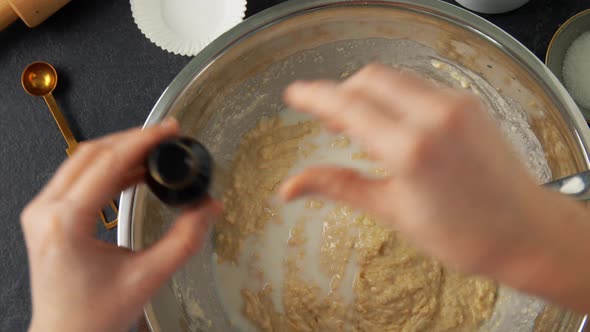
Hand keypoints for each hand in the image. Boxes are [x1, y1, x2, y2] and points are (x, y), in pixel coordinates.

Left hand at [21, 119, 220, 331]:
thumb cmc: (97, 315)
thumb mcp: (148, 277)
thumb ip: (185, 240)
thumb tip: (211, 206)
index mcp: (67, 222)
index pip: (108, 163)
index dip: (143, 141)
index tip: (170, 129)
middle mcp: (45, 210)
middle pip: (91, 153)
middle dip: (132, 140)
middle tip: (167, 136)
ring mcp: (41, 211)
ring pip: (81, 161)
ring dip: (119, 151)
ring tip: (156, 152)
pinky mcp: (46, 216)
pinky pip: (77, 178)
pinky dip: (108, 169)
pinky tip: (135, 172)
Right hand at [280, 64, 548, 274]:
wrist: (525, 234)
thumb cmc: (461, 235)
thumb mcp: (392, 211)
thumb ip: (339, 186)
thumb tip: (289, 186)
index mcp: (410, 148)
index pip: (348, 105)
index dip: (314, 96)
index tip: (294, 94)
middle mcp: (434, 115)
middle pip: (370, 78)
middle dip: (343, 92)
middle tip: (329, 120)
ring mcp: (456, 105)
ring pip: (396, 77)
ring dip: (369, 92)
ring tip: (361, 126)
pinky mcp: (470, 103)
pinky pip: (421, 85)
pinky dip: (397, 96)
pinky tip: (394, 124)